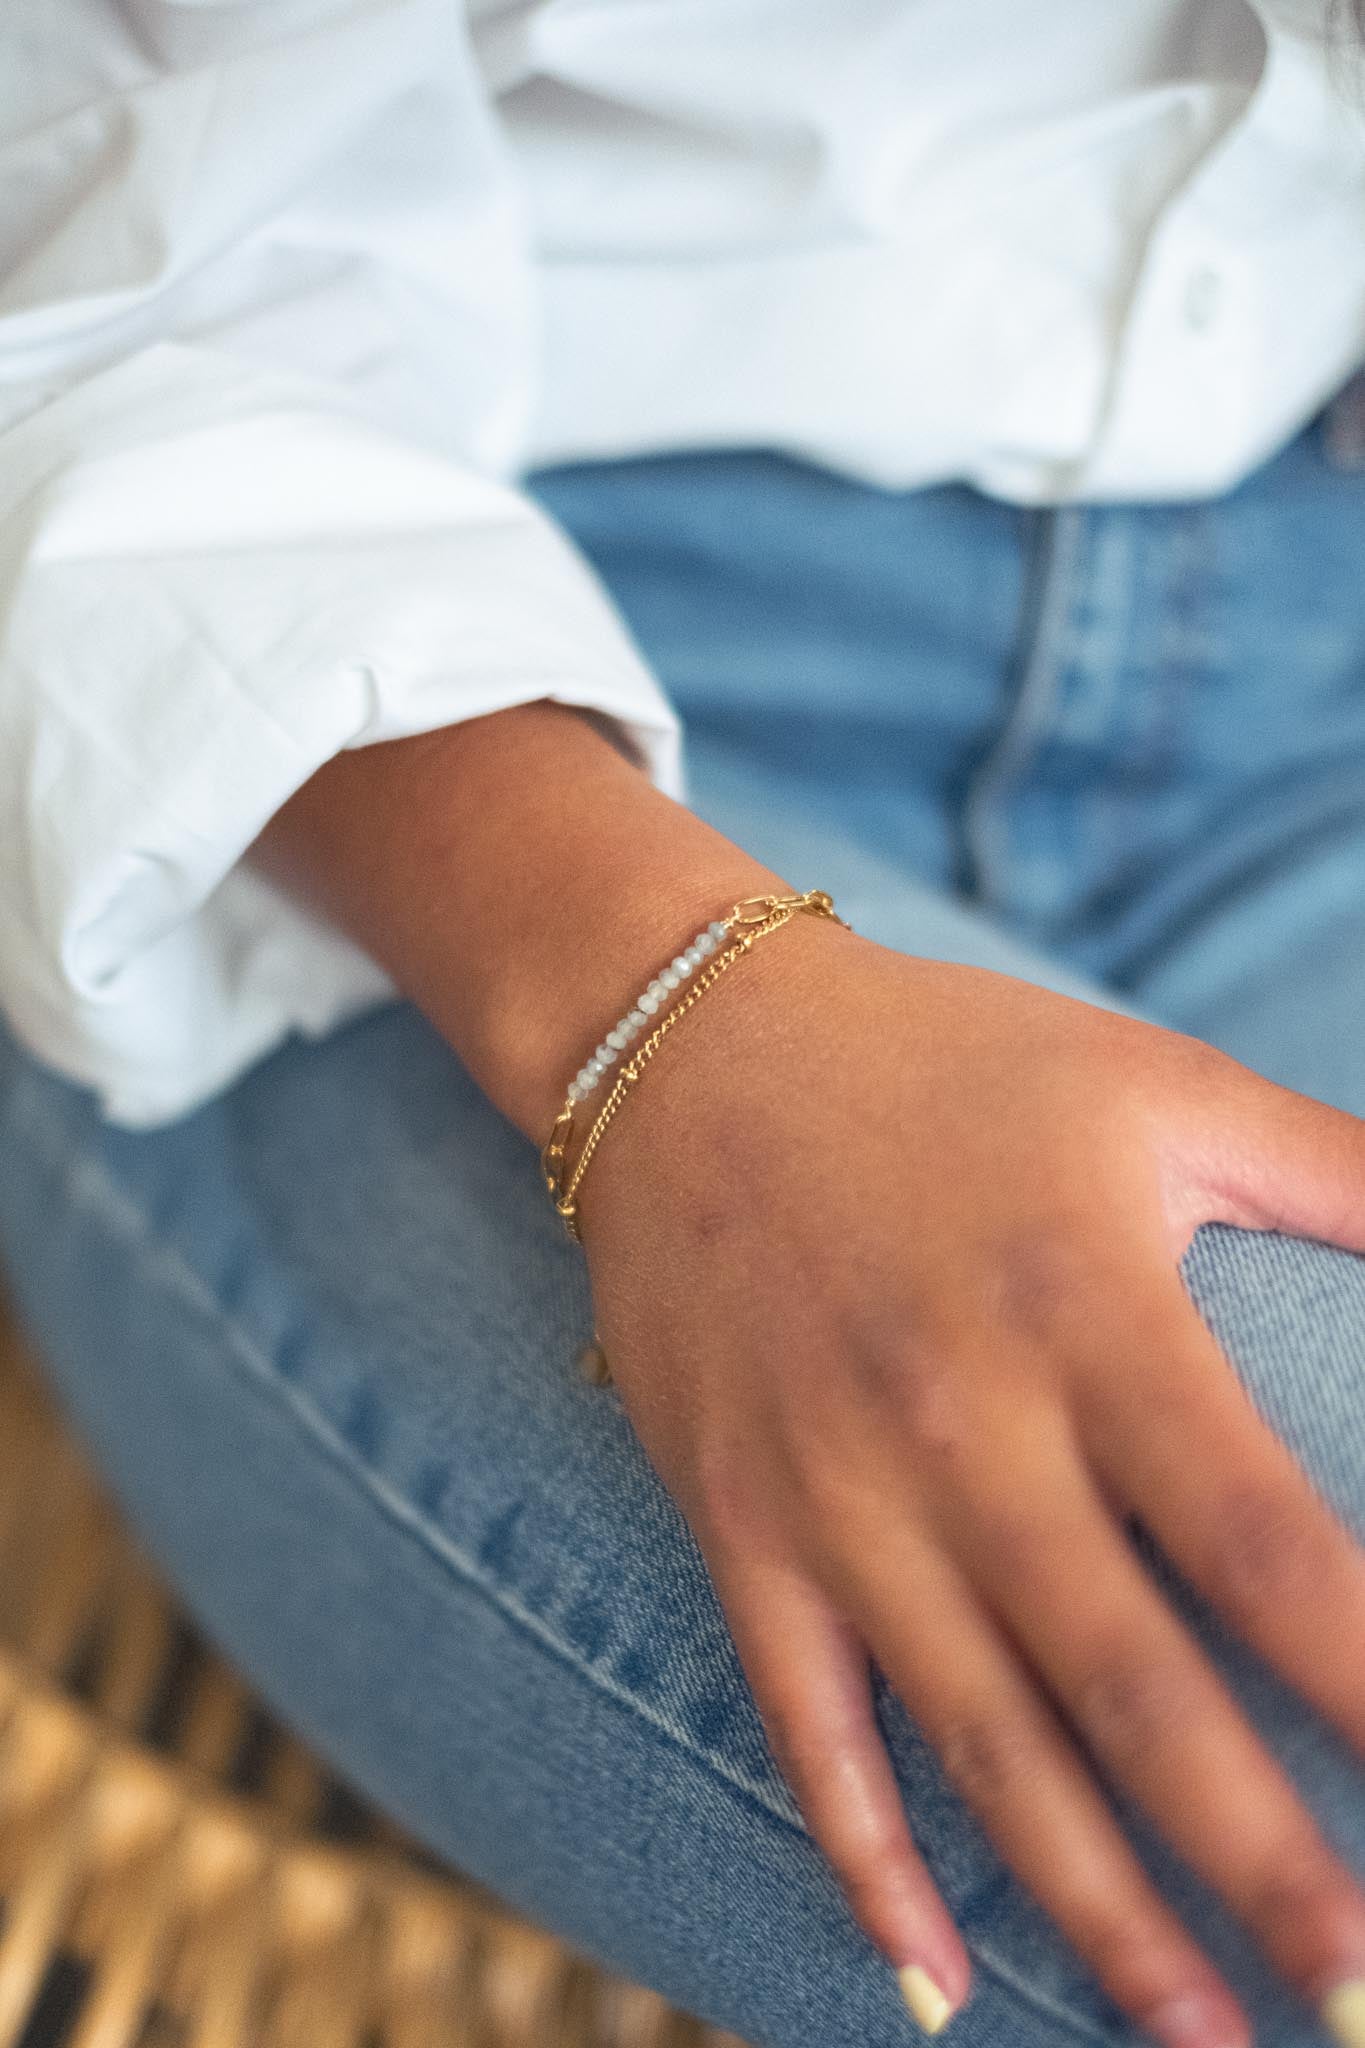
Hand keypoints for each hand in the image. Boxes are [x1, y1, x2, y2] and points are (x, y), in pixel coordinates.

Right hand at [575, 920, 1364, 2047]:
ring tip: (1202, 2038)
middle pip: (1130, 1684)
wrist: (688, 1050)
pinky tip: (930, 1983)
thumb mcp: (1157, 1086)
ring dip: (1093, 1910)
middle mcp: (958, 1420)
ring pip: (979, 1740)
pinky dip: (862, 1858)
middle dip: (1260, 1861)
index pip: (1261, 1538)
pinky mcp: (738, 1522)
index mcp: (1085, 1308)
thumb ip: (1343, 1168)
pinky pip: (803, 1717)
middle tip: (1361, 2001)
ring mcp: (833, 1487)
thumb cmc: (952, 1067)